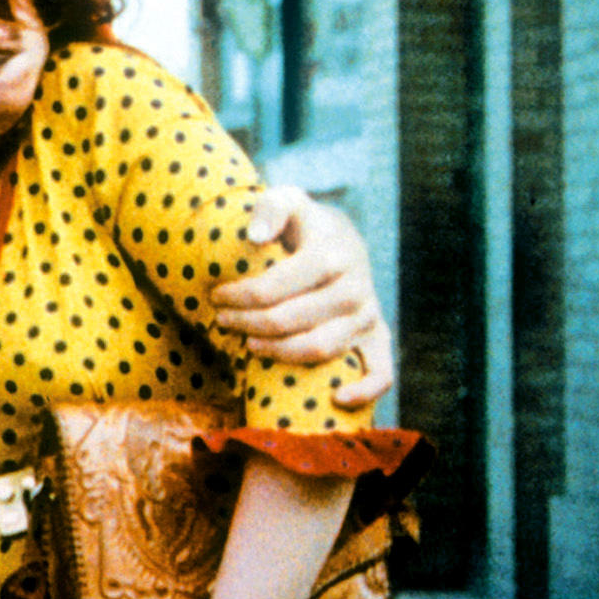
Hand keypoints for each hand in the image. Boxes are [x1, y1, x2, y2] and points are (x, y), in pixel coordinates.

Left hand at [212, 186, 393, 406]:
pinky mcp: (377, 336)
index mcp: (331, 254)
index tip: (216, 296)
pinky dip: (364, 391)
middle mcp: (354, 287)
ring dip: (277, 353)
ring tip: (248, 344)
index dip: (238, 297)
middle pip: (288, 321)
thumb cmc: (303, 224)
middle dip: (246, 323)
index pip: (273, 288)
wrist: (341, 239)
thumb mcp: (287, 200)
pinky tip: (335, 399)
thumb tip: (254, 237)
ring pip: (319, 349)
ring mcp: (368, 315)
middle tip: (222, 320)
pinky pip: (381, 373)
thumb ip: (270, 208)